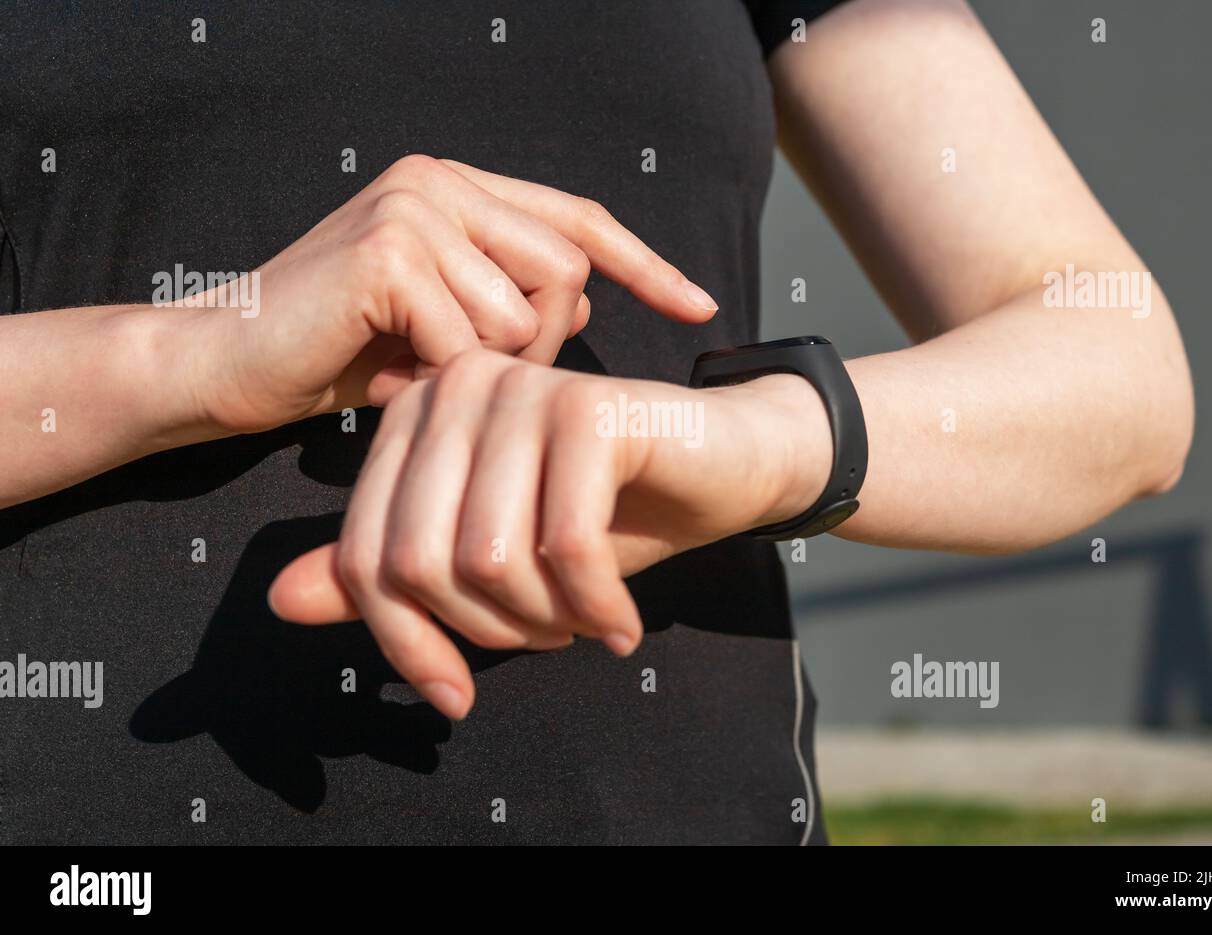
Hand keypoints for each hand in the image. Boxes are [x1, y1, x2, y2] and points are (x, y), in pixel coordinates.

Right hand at [181, 155, 717, 433]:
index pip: (577, 220)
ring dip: (484, 370)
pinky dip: (441, 380)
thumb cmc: (334, 351)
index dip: (646, 265)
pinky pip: (472, 343)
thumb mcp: (438, 325)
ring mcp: (415, 209)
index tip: (702, 306)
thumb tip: (584, 304)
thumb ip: (506, 302)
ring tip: (416, 372)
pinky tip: (390, 376)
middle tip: (471, 375)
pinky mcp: (390, 252)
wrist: (226, 363)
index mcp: (457, 191)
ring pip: (525, 315)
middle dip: (539, 346)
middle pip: (567, 273)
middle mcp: (440, 182)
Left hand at [267, 349, 830, 719]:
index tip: (451, 695)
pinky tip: (620, 624)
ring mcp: (523, 391)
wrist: (726, 467)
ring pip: (487, 558)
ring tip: (583, 623)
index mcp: (418, 416)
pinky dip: (594, 609)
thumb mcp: (495, 557)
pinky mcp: (589, 411)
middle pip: (418, 560)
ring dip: (542, 623)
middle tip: (544, 642)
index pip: (367, 555)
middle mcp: (459, 388)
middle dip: (483, 633)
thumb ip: (390, 572)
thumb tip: (278, 602)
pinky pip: (564, 547)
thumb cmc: (610, 513)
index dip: (404, 643)